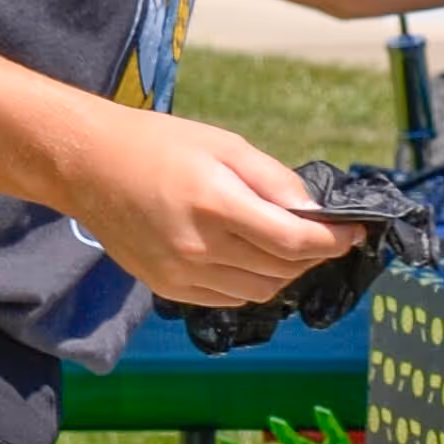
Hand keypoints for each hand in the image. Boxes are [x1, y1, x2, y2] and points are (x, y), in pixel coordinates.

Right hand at [57, 99, 368, 306]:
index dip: (333, 240)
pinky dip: (254, 285)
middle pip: (282, 268)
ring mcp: (181, 274)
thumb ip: (273, 179)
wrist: (88, 167)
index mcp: (215, 203)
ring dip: (287, 273)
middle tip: (328, 236)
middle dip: (315, 254)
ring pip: (260, 291)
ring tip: (293, 248)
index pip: (293, 240)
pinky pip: (229, 298)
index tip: (355, 232)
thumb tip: (313, 210)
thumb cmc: (158, 145)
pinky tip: (256, 261)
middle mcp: (198, 246)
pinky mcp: (168, 288)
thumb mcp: (223, 145)